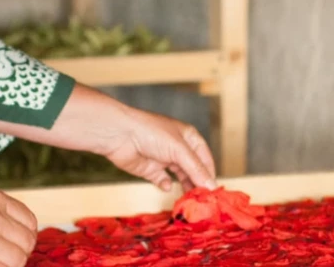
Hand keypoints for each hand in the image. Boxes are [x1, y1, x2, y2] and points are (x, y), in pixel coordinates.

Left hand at [100, 107, 217, 191]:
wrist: (119, 135)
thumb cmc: (150, 132)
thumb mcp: (179, 150)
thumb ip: (196, 169)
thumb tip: (212, 186)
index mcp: (188, 137)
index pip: (205, 159)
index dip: (210, 174)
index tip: (213, 192)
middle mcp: (178, 148)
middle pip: (194, 170)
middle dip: (198, 183)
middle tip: (202, 200)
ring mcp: (164, 159)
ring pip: (181, 177)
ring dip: (185, 187)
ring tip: (189, 199)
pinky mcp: (151, 170)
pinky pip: (163, 181)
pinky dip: (166, 185)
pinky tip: (167, 186)